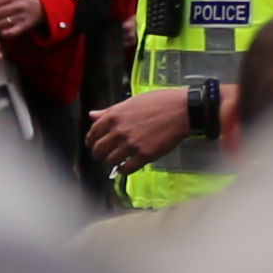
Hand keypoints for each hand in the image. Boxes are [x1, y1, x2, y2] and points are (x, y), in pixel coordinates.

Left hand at [86, 82, 202, 165]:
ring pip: (111, 161)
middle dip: (99, 154)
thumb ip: (110, 111)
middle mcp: (120, 131)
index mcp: (115, 116)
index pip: (93, 133)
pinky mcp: (144, 155)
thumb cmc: (159, 102)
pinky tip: (126, 166)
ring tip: (117, 160)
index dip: (91, 141)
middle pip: (99, 150)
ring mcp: (132, 144)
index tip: (93, 144)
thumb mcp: (131, 102)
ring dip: (112, 162)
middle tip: (103, 155)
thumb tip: (92, 114)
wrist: (182, 110)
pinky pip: (126, 169)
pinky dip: (123, 170)